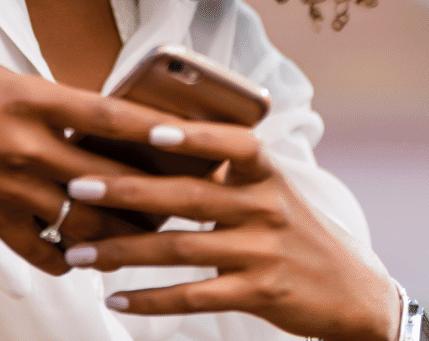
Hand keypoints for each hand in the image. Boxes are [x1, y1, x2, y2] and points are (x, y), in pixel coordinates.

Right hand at [0, 62, 205, 275]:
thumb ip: (40, 95)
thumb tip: (83, 109)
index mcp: (28, 98)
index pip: (108, 115)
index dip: (155, 128)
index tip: (192, 137)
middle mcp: (24, 144)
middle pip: (107, 175)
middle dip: (151, 189)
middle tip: (187, 196)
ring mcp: (7, 187)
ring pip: (83, 219)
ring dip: (117, 230)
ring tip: (145, 233)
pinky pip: (42, 249)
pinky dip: (65, 257)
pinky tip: (79, 258)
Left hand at [60, 124, 400, 340]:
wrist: (351, 290)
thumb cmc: (292, 229)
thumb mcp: (270, 190)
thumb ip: (224, 170)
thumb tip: (153, 140)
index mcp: (266, 172)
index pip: (232, 143)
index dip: (193, 135)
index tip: (149, 128)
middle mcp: (265, 207)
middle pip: (187, 196)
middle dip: (127, 191)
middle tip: (78, 185)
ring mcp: (262, 252)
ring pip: (181, 250)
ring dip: (123, 252)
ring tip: (79, 252)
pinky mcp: (259, 293)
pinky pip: (195, 296)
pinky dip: (151, 299)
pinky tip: (116, 300)